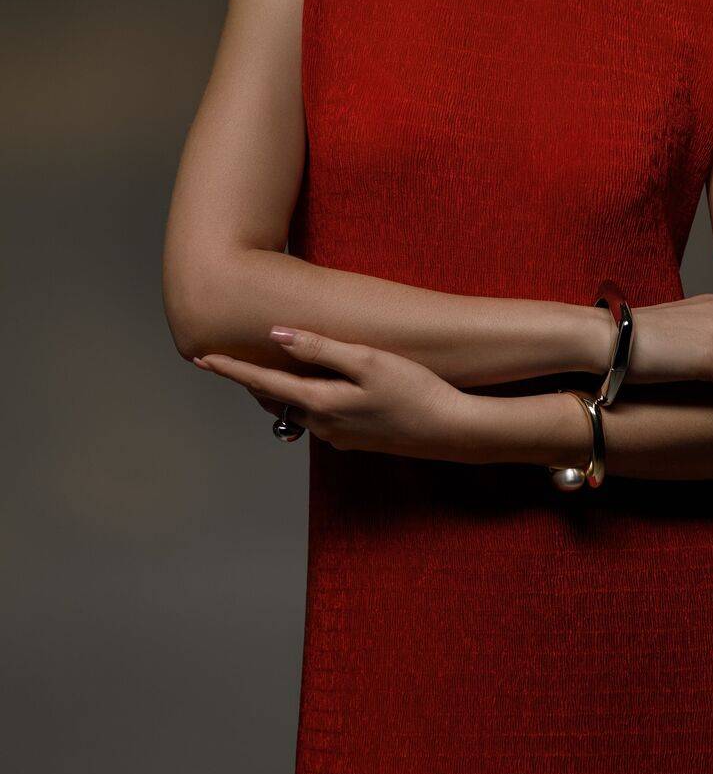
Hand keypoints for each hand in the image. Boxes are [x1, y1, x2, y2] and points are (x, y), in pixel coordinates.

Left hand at [193, 329, 466, 457]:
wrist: (450, 430)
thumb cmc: (413, 389)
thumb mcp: (367, 360)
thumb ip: (321, 348)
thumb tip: (278, 334)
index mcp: (320, 403)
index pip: (263, 382)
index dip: (231, 368)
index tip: (202, 358)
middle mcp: (321, 425)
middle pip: (275, 398)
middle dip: (251, 379)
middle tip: (226, 357)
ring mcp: (338, 437)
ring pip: (297, 408)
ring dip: (280, 389)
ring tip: (265, 366)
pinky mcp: (354, 440)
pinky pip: (319, 416)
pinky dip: (307, 398)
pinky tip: (317, 385)